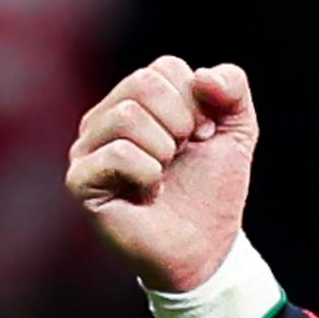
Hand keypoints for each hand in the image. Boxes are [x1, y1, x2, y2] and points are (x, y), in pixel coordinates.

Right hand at [65, 56, 257, 291]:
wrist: (203, 249)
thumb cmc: (211, 189)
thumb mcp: (237, 129)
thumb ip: (232, 87)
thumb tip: (202, 76)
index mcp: (136, 98)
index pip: (165, 68)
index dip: (197, 105)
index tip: (201, 138)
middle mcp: (105, 117)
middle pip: (143, 84)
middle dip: (181, 124)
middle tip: (182, 157)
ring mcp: (87, 148)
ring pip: (128, 117)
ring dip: (164, 151)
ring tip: (164, 175)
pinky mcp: (81, 181)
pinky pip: (119, 155)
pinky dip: (149, 175)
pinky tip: (148, 194)